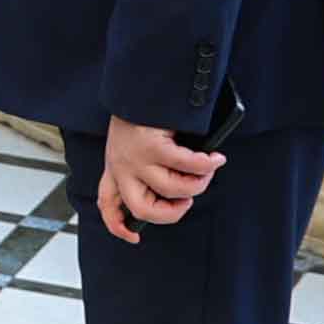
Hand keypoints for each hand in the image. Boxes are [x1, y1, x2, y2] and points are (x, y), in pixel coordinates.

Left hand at [97, 121, 224, 242]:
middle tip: (186, 200)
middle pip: (143, 209)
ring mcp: (135, 157)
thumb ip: (147, 168)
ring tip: (207, 169)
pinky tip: (216, 158)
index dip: (118, 225)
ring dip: (198, 183)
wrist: (140, 86)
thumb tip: (181, 192)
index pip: (107, 203)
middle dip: (171, 212)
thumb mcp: (134, 146)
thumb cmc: (143, 117)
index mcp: (114, 168)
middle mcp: (121, 167)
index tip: (134, 237)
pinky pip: (188, 165)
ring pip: (173, 188)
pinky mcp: (152, 145)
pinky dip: (207, 164)